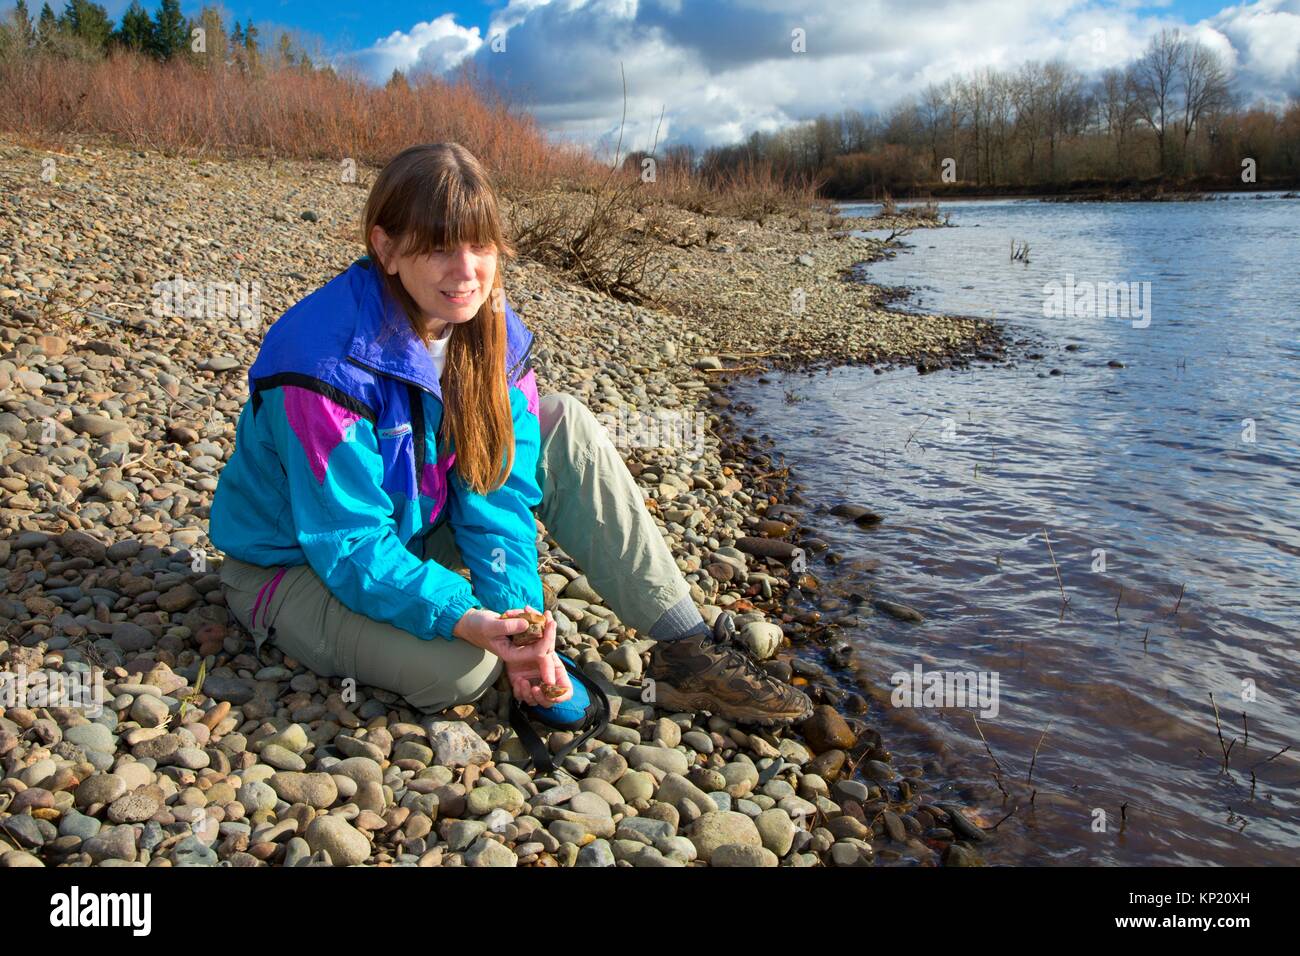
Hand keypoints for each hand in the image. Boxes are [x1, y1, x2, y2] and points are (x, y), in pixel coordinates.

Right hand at [451, 606, 571, 706]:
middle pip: (543, 644)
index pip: (537, 652)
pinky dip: (528, 614)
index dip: (547, 639)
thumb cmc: (477, 626)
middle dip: (547, 629)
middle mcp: (519, 650)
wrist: (471, 622)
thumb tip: (526, 624)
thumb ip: (507, 626)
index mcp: (512, 654)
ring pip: (539, 632)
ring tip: (520, 609)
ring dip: (534, 618)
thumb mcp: (490, 625)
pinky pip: (532, 623)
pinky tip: (517, 609)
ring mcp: (521, 641)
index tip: (551, 623)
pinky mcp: (521, 631)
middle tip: (548, 614)